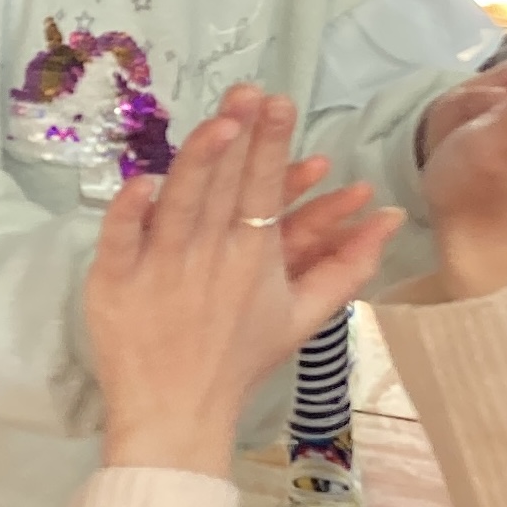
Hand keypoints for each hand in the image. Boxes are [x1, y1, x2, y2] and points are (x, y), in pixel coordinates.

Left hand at [88, 88, 403, 476]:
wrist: (176, 414)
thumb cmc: (240, 360)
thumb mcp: (304, 315)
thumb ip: (349, 264)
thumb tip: (392, 217)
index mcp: (254, 260)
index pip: (266, 190)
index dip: (273, 144)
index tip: (280, 102)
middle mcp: (209, 257)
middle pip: (226, 185)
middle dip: (241, 135)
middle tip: (250, 92)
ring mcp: (158, 267)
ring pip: (181, 201)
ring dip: (200, 158)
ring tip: (218, 120)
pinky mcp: (113, 282)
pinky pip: (120, 237)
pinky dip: (131, 208)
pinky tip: (144, 180)